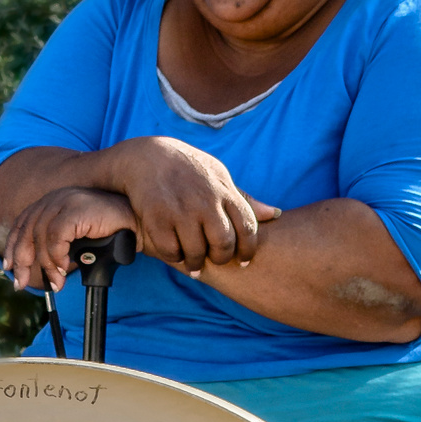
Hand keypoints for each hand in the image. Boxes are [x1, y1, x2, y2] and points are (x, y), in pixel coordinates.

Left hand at [1, 186, 140, 292]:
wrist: (137, 224)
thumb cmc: (109, 235)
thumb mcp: (75, 242)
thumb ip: (56, 249)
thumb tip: (38, 273)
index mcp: (52, 202)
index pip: (23, 224)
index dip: (12, 246)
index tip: (10, 268)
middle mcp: (56, 198)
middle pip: (27, 231)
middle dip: (23, 261)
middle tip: (23, 284)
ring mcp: (66, 200)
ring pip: (41, 237)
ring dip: (46, 265)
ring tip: (57, 282)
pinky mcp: (77, 207)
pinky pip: (56, 235)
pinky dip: (57, 255)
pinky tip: (64, 267)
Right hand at [108, 136, 278, 275]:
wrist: (146, 157)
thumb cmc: (188, 169)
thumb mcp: (219, 176)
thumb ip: (243, 199)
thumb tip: (274, 215)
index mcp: (224, 191)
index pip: (247, 228)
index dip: (247, 250)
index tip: (242, 261)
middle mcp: (205, 201)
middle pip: (223, 244)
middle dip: (221, 258)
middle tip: (215, 261)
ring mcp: (180, 210)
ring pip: (197, 251)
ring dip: (196, 263)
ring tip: (194, 264)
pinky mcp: (157, 218)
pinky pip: (171, 251)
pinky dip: (174, 257)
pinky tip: (175, 255)